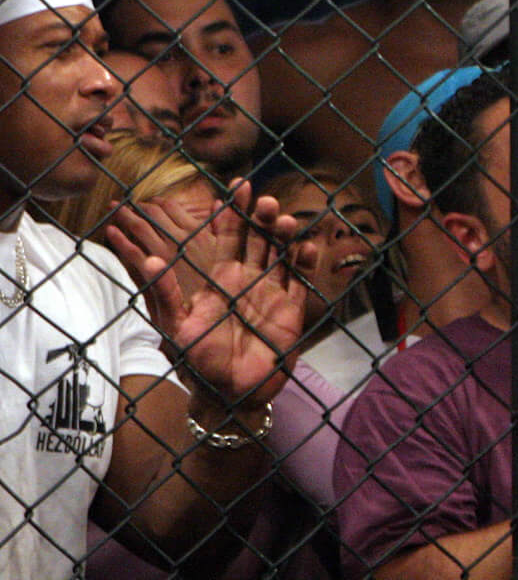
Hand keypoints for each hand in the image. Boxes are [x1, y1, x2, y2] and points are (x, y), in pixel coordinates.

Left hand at [107, 180, 310, 407]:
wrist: (230, 393)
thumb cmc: (196, 362)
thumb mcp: (173, 327)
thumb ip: (163, 293)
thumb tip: (148, 259)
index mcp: (218, 279)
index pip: (227, 236)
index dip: (232, 212)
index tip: (237, 186)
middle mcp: (246, 280)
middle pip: (257, 239)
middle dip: (262, 217)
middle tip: (266, 200)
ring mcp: (271, 293)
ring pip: (281, 254)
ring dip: (284, 235)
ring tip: (285, 219)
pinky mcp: (292, 310)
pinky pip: (301, 280)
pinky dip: (305, 262)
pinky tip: (307, 246)